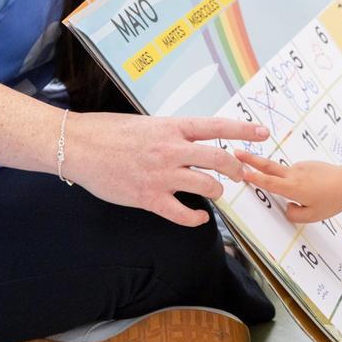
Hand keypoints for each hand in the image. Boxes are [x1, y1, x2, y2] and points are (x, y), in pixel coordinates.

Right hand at [63, 112, 268, 226]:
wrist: (78, 146)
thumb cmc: (108, 131)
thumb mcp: (146, 123)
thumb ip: (171, 132)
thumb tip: (190, 139)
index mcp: (172, 127)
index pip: (216, 127)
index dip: (243, 130)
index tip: (263, 133)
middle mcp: (171, 150)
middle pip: (219, 158)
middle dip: (237, 168)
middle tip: (241, 173)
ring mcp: (161, 175)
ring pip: (207, 186)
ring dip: (217, 191)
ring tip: (216, 192)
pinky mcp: (148, 197)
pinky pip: (182, 213)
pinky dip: (195, 218)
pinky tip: (199, 217)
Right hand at [235, 150, 341, 222]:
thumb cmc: (332, 200)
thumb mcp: (312, 215)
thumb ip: (294, 213)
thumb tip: (286, 206)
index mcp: (292, 187)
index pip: (267, 181)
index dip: (252, 177)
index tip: (239, 171)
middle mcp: (294, 174)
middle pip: (268, 166)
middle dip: (250, 159)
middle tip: (236, 152)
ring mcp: (301, 167)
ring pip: (283, 172)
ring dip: (277, 175)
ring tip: (297, 190)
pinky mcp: (307, 164)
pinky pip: (295, 173)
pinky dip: (294, 179)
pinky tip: (311, 189)